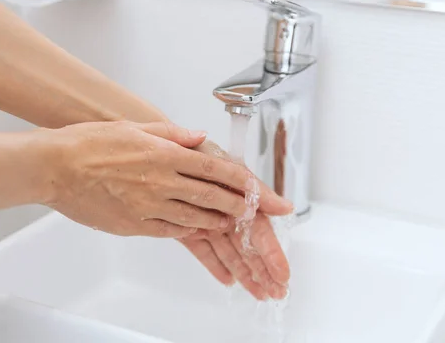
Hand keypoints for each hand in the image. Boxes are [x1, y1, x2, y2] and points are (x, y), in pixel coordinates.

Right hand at [41, 121, 286, 236]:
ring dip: (217, 221)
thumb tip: (198, 138)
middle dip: (238, 206)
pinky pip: (169, 231)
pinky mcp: (133, 225)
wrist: (54, 167)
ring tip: (230, 222)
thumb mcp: (134, 127)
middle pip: (212, 197)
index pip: (215, 169)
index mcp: (163, 154)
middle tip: (253, 212)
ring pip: (195, 218)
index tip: (260, 191)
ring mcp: (147, 206)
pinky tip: (196, 229)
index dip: (242, 182)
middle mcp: (160, 181)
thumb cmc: (89, 143)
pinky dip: (187, 230)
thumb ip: (171, 134)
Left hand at [178, 141, 292, 299]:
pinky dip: (214, 265)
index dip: (272, 253)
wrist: (158, 149)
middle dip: (263, 269)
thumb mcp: (226, 166)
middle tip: (277, 292)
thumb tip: (286, 207)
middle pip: (247, 246)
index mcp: (238, 197)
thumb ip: (254, 188)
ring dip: (245, 273)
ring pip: (229, 252)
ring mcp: (207, 220)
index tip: (283, 274)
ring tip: (259, 294)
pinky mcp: (186, 228)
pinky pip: (202, 250)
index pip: (259, 230)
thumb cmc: (195, 152)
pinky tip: (228, 281)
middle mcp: (225, 210)